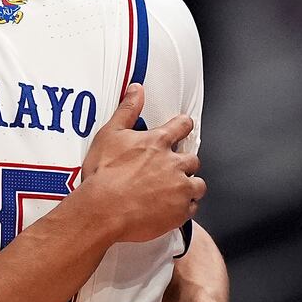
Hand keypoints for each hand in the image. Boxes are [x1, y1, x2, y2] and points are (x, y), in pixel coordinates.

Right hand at [77, 85, 204, 243]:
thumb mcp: (110, 134)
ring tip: (174, 191)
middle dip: (185, 163)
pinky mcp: (179, 211)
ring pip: (198, 185)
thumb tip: (136, 90)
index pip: (183, 126)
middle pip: (193, 159)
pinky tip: (170, 209)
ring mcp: (179, 188)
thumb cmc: (104, 175)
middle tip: (171, 169)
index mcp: (158, 143)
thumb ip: (127, 110)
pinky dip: (184, 208)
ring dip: (189, 186)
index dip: (183, 126)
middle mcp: (174, 164)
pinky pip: (192, 208)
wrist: (103, 210)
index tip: (182, 130)